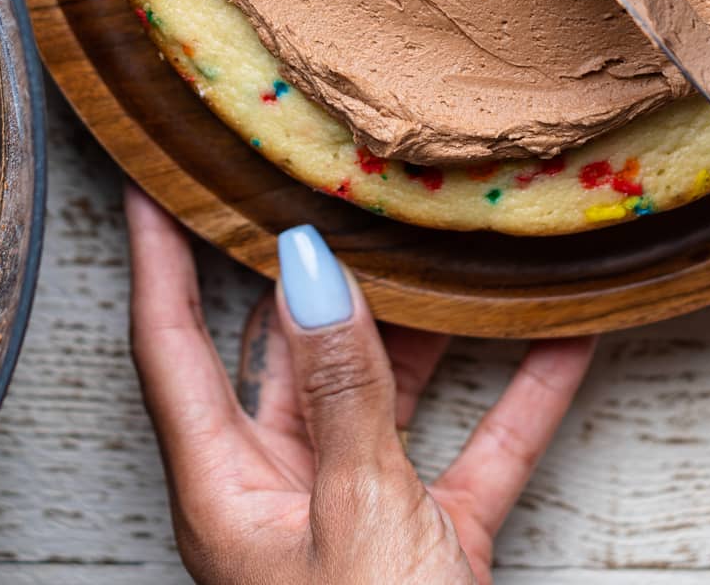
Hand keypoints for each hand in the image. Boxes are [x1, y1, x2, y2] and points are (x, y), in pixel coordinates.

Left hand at [124, 183, 594, 582]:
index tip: (149, 167)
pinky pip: (476, 446)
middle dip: (307, 267)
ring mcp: (359, 514)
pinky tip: (560, 334)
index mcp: (225, 489)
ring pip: (385, 388)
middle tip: (316, 174)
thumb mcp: (357, 522)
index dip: (157, 250)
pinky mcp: (432, 542)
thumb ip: (342, 392)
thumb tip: (306, 268)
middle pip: (284, 350)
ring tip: (446, 233)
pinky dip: (518, 394)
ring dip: (426, 321)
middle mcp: (282, 491)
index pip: (171, 340)